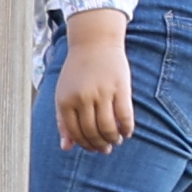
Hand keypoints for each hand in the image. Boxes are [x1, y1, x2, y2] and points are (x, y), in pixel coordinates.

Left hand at [53, 20, 133, 154]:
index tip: (94, 148)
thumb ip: (63, 121)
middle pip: (92, 132)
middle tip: (107, 148)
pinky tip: (127, 132)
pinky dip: (127, 128)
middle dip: (101, 145)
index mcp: (65, 101)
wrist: (94, 43)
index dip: (86, 145)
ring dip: (113, 138)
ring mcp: (101, 92)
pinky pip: (124, 115)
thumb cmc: (78, 71)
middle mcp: (82, 98)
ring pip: (108, 127)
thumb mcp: (64, 94)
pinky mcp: (120, 87)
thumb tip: (66, 147)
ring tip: (117, 140)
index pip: (76, 133)